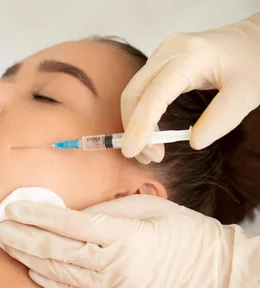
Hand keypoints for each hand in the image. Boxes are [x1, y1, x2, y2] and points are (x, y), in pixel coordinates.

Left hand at [0, 195, 259, 287]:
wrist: (209, 270)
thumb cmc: (179, 229)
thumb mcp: (144, 206)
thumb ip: (103, 208)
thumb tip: (65, 206)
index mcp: (123, 235)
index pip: (67, 225)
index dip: (36, 216)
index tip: (12, 207)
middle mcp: (115, 265)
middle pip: (56, 251)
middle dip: (22, 238)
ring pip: (60, 273)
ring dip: (29, 258)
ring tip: (7, 244)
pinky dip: (50, 282)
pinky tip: (31, 270)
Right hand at [121, 12, 259, 162]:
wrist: (254, 38)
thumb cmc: (254, 60)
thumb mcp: (248, 92)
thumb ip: (222, 117)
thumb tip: (193, 142)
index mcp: (191, 56)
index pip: (155, 94)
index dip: (141, 125)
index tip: (133, 151)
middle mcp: (170, 51)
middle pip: (134, 93)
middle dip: (134, 128)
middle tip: (150, 157)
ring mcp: (162, 54)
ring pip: (134, 93)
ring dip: (135, 124)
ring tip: (152, 150)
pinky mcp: (160, 62)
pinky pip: (141, 91)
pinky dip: (141, 115)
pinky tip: (152, 133)